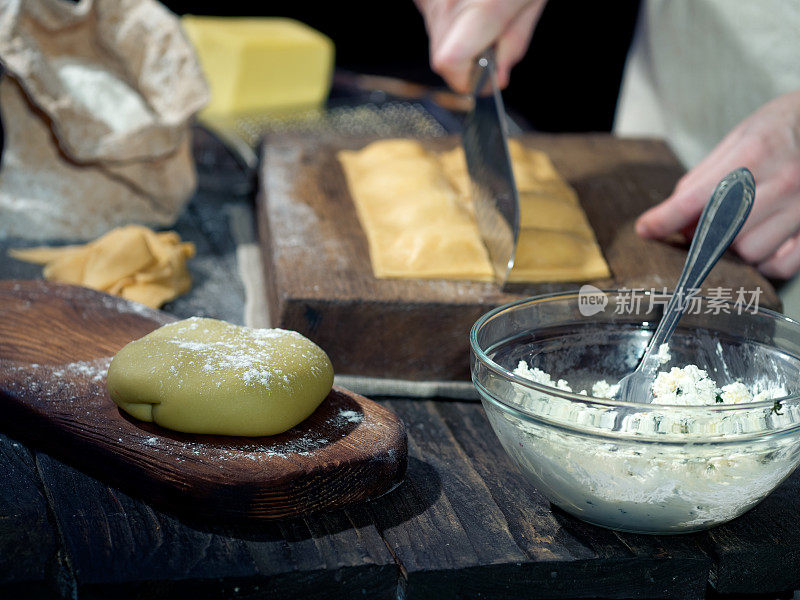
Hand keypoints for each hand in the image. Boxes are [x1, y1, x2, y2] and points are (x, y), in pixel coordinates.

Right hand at [414, 0, 546, 92]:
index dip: (464, 80)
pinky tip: (468, 4)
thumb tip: (498, 78)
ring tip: (481, 13)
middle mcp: (449, 3)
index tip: (482, 81)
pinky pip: (433, 17)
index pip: (450, 63)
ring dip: (458, 38)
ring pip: (436, 39)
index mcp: (483, 7)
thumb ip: (515, 42)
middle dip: (467, 61)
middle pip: (443, 58)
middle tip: (491, 40)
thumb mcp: (533, 1)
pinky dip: (450, 19)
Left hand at [636, 90, 799, 278]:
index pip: (699, 196)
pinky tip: (759, 244)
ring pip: (750, 253)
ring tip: (735, 231)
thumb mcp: (737, 140)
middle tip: (699, 228)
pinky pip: (781, 266)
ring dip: (732, 250)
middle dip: (702, 235)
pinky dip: (763, 264)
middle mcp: (782, 181)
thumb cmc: (778, 132)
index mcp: (755, 154)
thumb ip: (703, 179)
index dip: (666, 217)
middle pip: (722, 233)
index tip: (646, 229)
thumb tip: (675, 218)